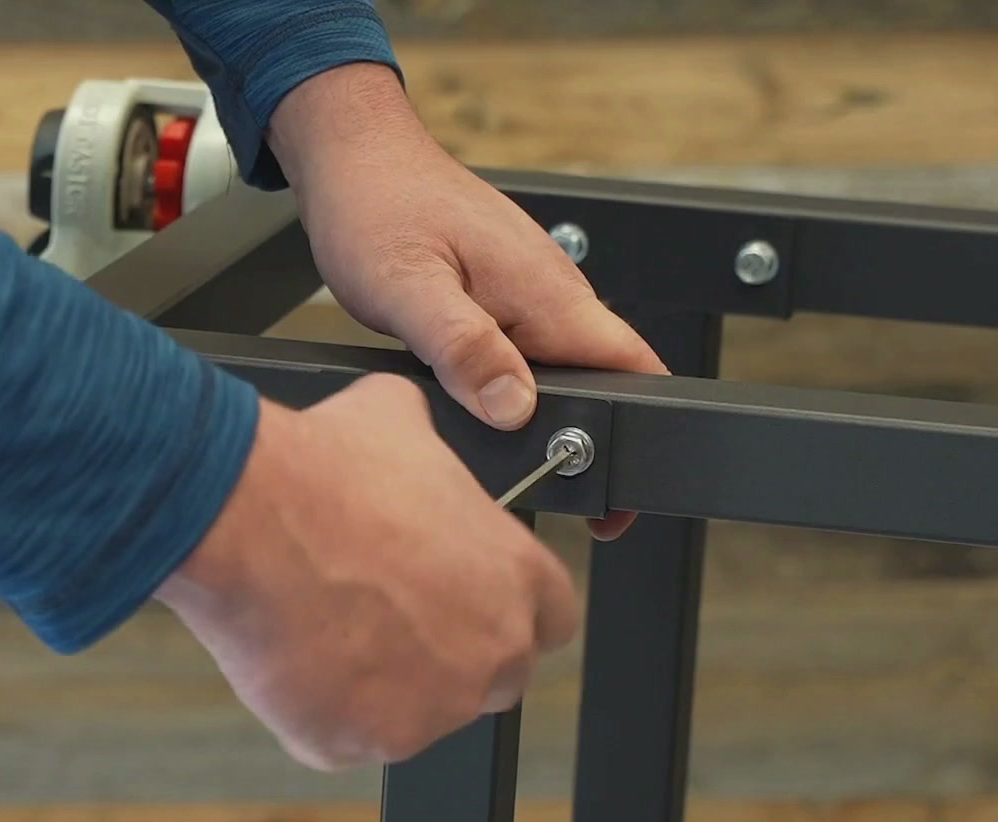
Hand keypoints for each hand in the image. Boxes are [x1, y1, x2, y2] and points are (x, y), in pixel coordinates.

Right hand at [155, 375, 580, 770]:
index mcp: (519, 581)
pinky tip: (294, 654)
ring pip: (418, 713)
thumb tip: (422, 446)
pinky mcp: (356, 745)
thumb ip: (437, 456)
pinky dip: (321, 708)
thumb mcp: (402, 422)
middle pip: (495, 679)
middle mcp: (490, 657)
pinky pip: (345, 737)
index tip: (467, 597)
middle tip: (391, 616)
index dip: (505, 607)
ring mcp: (427, 712)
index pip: (552, 620)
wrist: (243, 520)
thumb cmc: (324, 472)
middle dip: (452, 655)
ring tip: (330, 622)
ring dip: (387, 683)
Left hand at [268, 63, 667, 540]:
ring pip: (561, 369)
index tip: (618, 490)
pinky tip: (474, 402)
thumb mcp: (409, 288)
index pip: (634, 365)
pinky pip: (528, 351)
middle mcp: (554, 292)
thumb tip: (514, 407)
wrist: (356, 155)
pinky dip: (510, 384)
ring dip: (543, 413)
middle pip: (603, 379)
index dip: (640, 430)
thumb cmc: (377, 207)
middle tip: (542, 487)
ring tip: (502, 456)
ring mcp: (533, 293)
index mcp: (548, 293)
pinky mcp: (507, 296)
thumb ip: (464, 348)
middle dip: (585, 439)